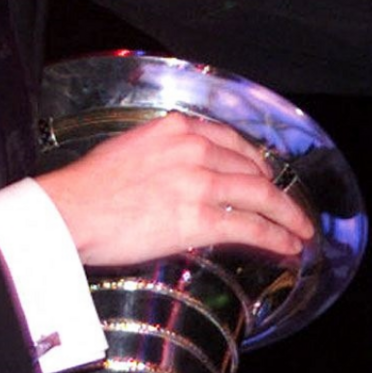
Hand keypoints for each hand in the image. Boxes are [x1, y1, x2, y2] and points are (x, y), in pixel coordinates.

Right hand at [35, 113, 315, 265]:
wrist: (70, 210)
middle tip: (289, 206)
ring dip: (287, 215)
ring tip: (301, 230)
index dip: (254, 161)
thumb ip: (162, 154)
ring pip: (261, 195)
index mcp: (176, 128)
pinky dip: (276, 235)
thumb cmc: (87, 188)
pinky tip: (288, 245)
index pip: (230, 140)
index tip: (264, 174)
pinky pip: (251, 225)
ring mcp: (201, 182)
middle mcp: (195, 148)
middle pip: (252, 168)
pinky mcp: (201, 217)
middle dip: (275, 190)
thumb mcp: (130, 149)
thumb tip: (176, 175)